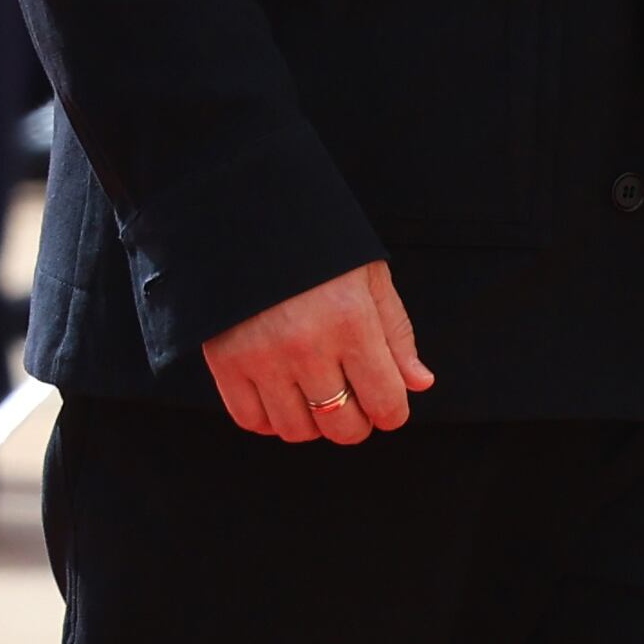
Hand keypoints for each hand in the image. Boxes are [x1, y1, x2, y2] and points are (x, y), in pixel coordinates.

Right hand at [197, 258, 431, 444]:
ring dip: (312, 422)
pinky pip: (251, 420)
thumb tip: (419, 384)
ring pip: (297, 431)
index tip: (386, 403)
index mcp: (351, 320)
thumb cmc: (317, 243)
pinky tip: (280, 392)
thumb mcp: (368, 275)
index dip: (392, 411)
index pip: (385, 403)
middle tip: (352, 398)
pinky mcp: (224, 361)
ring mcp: (261, 357)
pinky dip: (269, 417)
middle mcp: (306, 345)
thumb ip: (396, 334)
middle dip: (357, 422)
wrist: (245, 212)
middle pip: (342, 427)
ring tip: (314, 391)